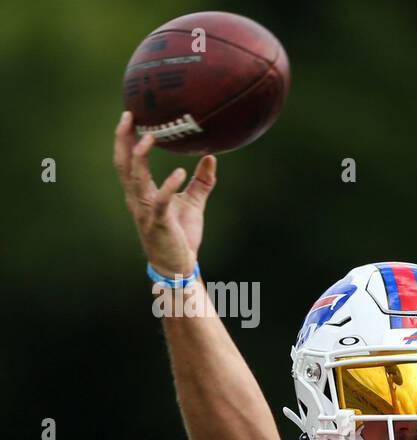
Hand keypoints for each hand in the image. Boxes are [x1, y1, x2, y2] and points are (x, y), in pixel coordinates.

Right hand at [112, 110, 216, 278]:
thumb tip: (212, 156)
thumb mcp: (193, 203)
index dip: (125, 139)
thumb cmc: (181, 235)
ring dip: (141, 156)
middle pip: (123, 164)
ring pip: (136, 178)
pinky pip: (161, 201)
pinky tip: (178, 172)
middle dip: (123, 139)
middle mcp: (137, 199)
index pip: (127, 161)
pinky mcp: (159, 223)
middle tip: (129, 115)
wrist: (179, 266)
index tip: (129, 115)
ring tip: (151, 136)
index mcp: (141, 193)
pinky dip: (168, 185)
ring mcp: (146, 211)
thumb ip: (201, 181)